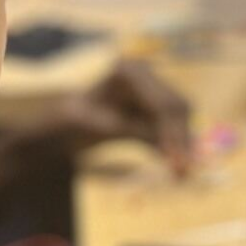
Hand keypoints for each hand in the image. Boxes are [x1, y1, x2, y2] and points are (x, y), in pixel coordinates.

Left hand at [49, 58, 194, 175]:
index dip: (174, 133)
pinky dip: (172, 147)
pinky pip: (168, 128)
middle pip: (176, 108)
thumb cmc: (71, 124)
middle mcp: (144, 74)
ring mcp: (148, 89)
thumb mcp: (103, 128)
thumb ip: (137, 134)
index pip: (163, 103)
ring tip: (182, 173)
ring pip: (177, 118)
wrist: (61, 127)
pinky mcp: (149, 107)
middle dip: (181, 140)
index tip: (177, 160)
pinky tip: (176, 167)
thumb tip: (171, 153)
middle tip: (184, 170)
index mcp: (130, 71)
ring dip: (181, 145)